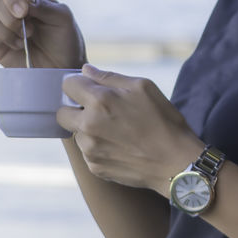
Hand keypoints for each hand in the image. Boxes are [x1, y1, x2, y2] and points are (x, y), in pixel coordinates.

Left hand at [57, 64, 203, 194]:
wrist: (176, 162)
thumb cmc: (162, 120)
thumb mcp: (142, 87)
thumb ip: (109, 76)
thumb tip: (85, 70)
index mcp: (100, 100)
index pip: (68, 85)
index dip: (78, 85)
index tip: (88, 89)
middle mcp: (89, 125)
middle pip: (61, 113)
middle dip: (74, 108)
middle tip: (97, 111)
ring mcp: (90, 149)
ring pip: (75, 133)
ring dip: (88, 129)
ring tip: (115, 131)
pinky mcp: (95, 167)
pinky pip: (86, 152)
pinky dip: (97, 147)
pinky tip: (119, 146)